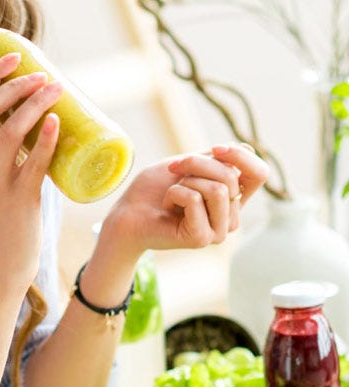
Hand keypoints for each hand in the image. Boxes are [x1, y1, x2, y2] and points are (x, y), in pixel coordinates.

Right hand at [0, 53, 60, 292]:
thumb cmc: (1, 222)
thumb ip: (5, 156)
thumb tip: (39, 125)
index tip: (12, 57)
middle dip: (12, 84)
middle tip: (39, 73)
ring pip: (8, 131)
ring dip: (33, 104)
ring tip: (55, 89)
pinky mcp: (18, 200)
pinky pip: (31, 164)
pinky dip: (44, 140)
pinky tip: (56, 123)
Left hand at [97, 143, 269, 257]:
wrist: (126, 213)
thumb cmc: (153, 190)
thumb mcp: (186, 165)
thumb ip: (215, 161)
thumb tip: (247, 149)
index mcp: (232, 198)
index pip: (259, 174)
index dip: (241, 156)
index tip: (215, 148)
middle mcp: (230, 216)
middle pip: (231, 175)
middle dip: (196, 163)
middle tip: (172, 170)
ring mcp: (218, 230)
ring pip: (218, 188)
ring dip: (185, 181)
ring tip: (171, 194)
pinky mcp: (202, 238)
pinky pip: (195, 199)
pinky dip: (174, 194)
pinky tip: (166, 207)